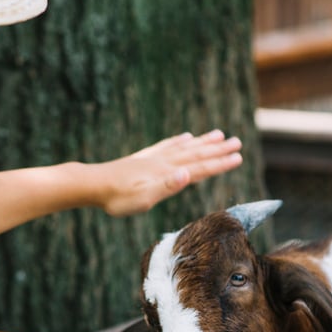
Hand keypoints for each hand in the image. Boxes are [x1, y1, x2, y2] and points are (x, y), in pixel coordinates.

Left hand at [98, 130, 242, 215]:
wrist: (92, 185)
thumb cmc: (118, 197)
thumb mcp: (144, 197)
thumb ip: (168, 185)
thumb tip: (188, 173)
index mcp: (167, 173)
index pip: (200, 168)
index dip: (220, 163)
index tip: (238, 157)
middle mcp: (164, 162)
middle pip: (196, 154)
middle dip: (218, 149)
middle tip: (237, 142)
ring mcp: (154, 158)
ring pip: (185, 148)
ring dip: (203, 142)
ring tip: (218, 134)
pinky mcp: (143, 158)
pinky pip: (167, 146)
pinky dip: (179, 141)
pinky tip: (185, 137)